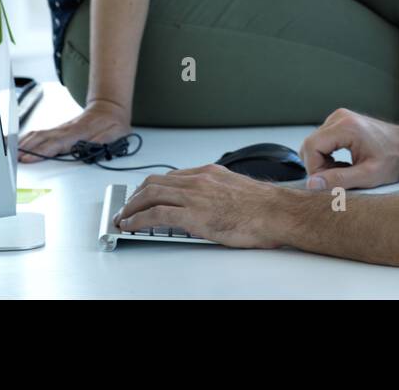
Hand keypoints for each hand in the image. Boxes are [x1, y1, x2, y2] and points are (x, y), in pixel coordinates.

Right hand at [17, 100, 130, 163]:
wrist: (110, 108)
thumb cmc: (112, 124)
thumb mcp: (115, 134)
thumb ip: (103, 141)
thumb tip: (92, 148)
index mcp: (79, 133)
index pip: (56, 144)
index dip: (41, 152)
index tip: (27, 158)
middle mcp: (66, 130)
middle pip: (42, 139)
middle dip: (25, 150)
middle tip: (10, 160)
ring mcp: (60, 129)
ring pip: (38, 135)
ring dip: (23, 144)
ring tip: (8, 153)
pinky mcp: (57, 130)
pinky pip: (38, 133)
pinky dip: (26, 139)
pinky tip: (16, 144)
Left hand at [113, 164, 287, 247]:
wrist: (275, 212)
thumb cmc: (263, 206)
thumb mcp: (236, 190)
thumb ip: (217, 192)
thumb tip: (208, 205)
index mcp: (210, 173)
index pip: (172, 176)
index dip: (153, 187)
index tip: (145, 195)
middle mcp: (199, 179)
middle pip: (155, 182)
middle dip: (136, 195)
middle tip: (128, 207)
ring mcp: (194, 195)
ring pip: (150, 194)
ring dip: (131, 206)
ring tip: (123, 217)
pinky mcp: (192, 214)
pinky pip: (155, 214)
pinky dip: (138, 219)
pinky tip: (130, 226)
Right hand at [298, 108, 398, 190]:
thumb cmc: (395, 159)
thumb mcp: (368, 176)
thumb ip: (339, 180)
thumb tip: (313, 184)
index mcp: (346, 126)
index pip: (310, 147)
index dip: (314, 170)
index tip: (328, 183)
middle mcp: (340, 117)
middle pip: (310, 144)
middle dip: (318, 167)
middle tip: (337, 180)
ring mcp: (340, 118)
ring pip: (314, 144)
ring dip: (323, 163)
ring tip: (344, 172)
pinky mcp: (341, 122)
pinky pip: (322, 141)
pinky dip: (328, 156)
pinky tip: (344, 164)